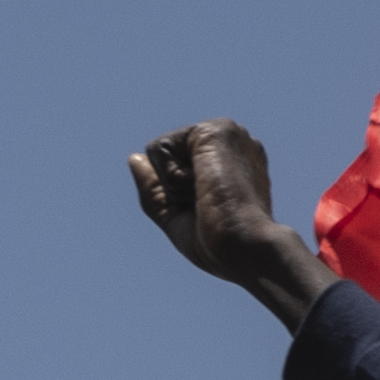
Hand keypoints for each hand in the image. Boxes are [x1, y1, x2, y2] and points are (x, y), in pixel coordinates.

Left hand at [126, 121, 334, 322]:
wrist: (244, 249)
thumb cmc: (220, 245)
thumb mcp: (175, 216)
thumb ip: (153, 188)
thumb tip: (134, 158)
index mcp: (231, 164)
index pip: (176, 170)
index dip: (177, 198)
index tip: (209, 215)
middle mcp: (232, 144)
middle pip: (165, 159)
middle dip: (172, 190)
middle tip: (207, 207)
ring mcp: (226, 134)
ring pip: (160, 152)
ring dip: (173, 185)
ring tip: (208, 195)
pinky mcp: (214, 130)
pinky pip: (160, 149)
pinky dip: (171, 178)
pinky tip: (203, 185)